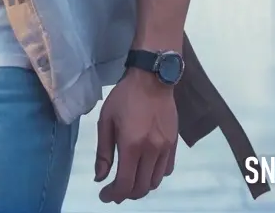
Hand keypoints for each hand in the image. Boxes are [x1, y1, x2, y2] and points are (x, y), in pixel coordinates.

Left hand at [95, 68, 177, 202]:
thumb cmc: (124, 97)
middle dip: (126, 194)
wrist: (152, 79)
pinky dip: (154, 175)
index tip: (105, 195)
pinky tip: (145, 167)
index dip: (114, 195)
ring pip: (154, 182)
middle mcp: (151, 151)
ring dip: (141, 186)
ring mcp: (165, 149)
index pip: (125, 183)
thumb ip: (103, 151)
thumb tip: (100, 177)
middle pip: (141, 188)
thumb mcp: (106, 120)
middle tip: (115, 190)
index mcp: (131, 145)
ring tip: (129, 179)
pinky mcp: (174, 145)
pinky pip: (166, 170)